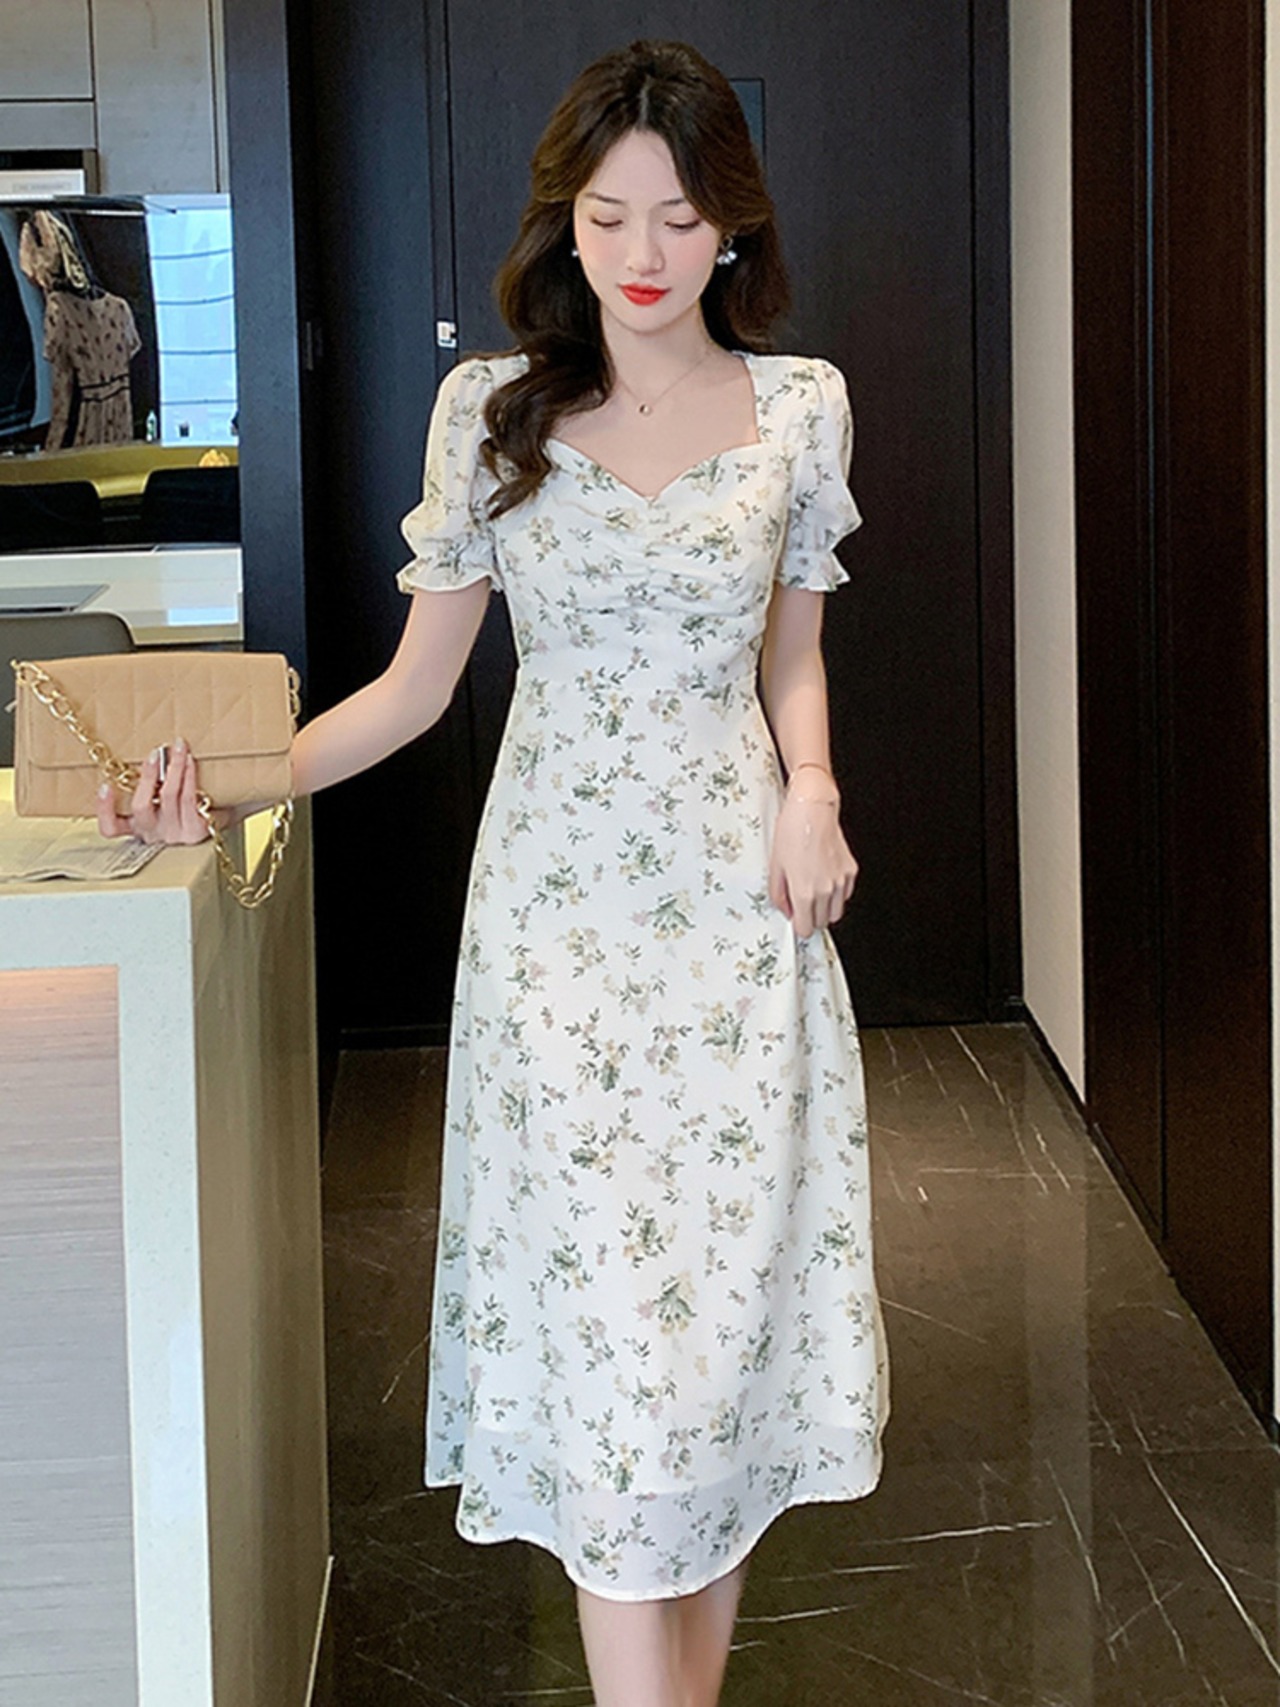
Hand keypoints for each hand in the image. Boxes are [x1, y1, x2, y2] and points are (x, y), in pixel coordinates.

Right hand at [95, 739, 219, 845]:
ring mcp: (175, 835)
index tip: (105, 786)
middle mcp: (153, 834)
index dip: (104, 809)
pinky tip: (190, 761)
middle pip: (141, 807)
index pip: (111, 828)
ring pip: (168, 797)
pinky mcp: (196, 832)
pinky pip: (189, 798)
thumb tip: (153, 750)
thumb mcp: (162, 800)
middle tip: (155, 753)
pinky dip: (189, 776)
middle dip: (147, 777)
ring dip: (174, 768)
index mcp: (137, 828)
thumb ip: (150, 783)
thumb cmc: (188, 806)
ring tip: (179, 747)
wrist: (224, 823)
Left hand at [768, 777, 858, 938]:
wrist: (813, 810)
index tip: (796, 920)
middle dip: (811, 918)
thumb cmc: (792, 832)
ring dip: (825, 909)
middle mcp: (826, 889)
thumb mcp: (775, 866)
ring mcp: (841, 881)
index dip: (799, 926)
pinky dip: (836, 894)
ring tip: (813, 892)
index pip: (806, 929)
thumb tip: (786, 910)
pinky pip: (845, 895)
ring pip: (836, 912)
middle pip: (822, 923)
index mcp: (805, 891)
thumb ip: (779, 895)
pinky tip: (824, 879)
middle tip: (802, 904)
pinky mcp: (850, 871)